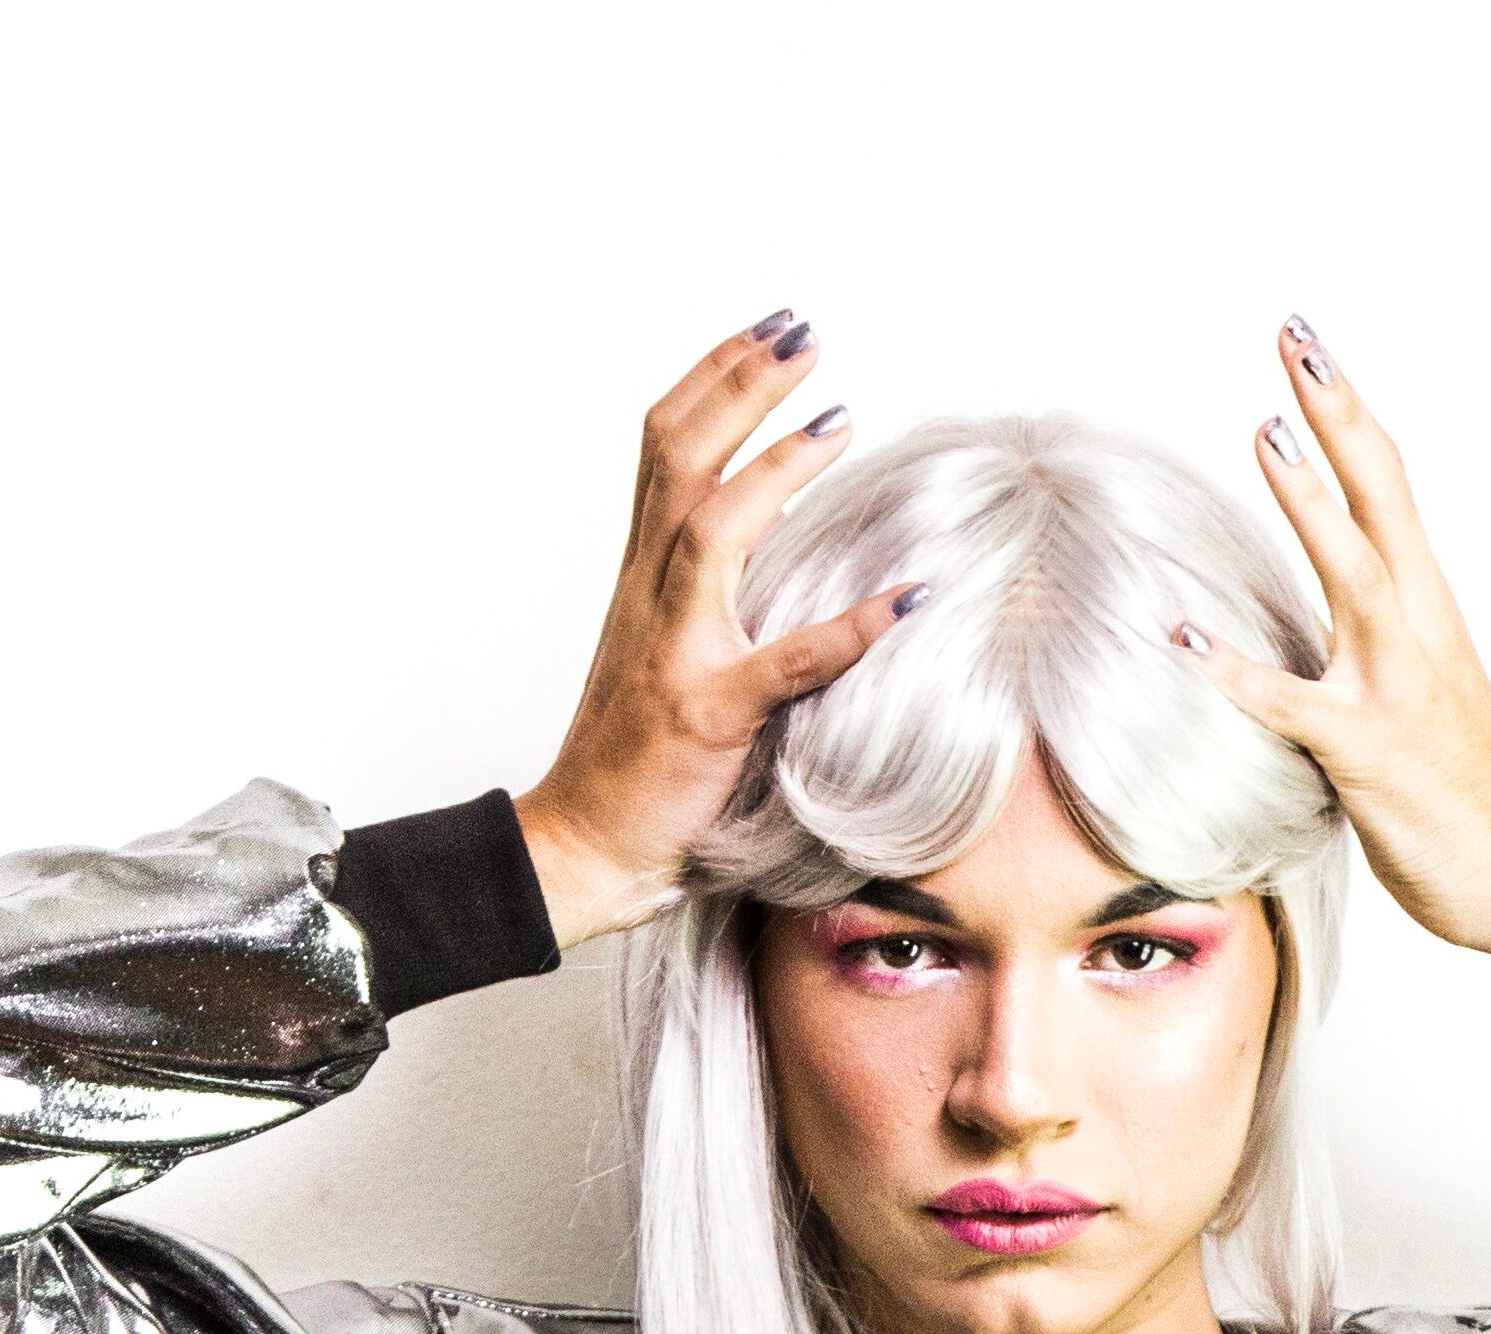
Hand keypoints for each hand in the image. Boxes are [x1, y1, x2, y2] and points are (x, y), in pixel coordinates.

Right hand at [511, 310, 926, 947]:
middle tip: (802, 332)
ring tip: (837, 418)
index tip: (769, 331)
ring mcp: (675, 651)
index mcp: (644, 576)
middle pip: (680, 459)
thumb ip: (713, 590)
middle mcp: (650, 596)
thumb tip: (787, 532)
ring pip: (711, 531)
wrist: (585, 844)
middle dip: (739, 386)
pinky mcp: (708, 716)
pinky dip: (846, 629)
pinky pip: (783, 663)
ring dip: (776, 469)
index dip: (714, 380)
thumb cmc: (636, 756)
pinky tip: (905, 599)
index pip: (666, 448)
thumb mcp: (668, 648)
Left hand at [1171, 317, 1490, 979]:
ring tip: (1263, 430)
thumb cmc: (1462, 789)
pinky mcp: (1366, 749)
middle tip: (1296, 335)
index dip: (1348, 413)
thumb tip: (1312, 608)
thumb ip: (1366, 639)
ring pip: (1351, 573)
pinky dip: (1232, 670)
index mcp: (1428, 607)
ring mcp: (1395, 685)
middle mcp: (1418, 628)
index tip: (1310, 347)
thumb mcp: (1416, 689)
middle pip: (1381, 496)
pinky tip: (1181, 638)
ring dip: (1309, 501)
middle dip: (1337, 411)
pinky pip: (1289, 703)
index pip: (1389, 485)